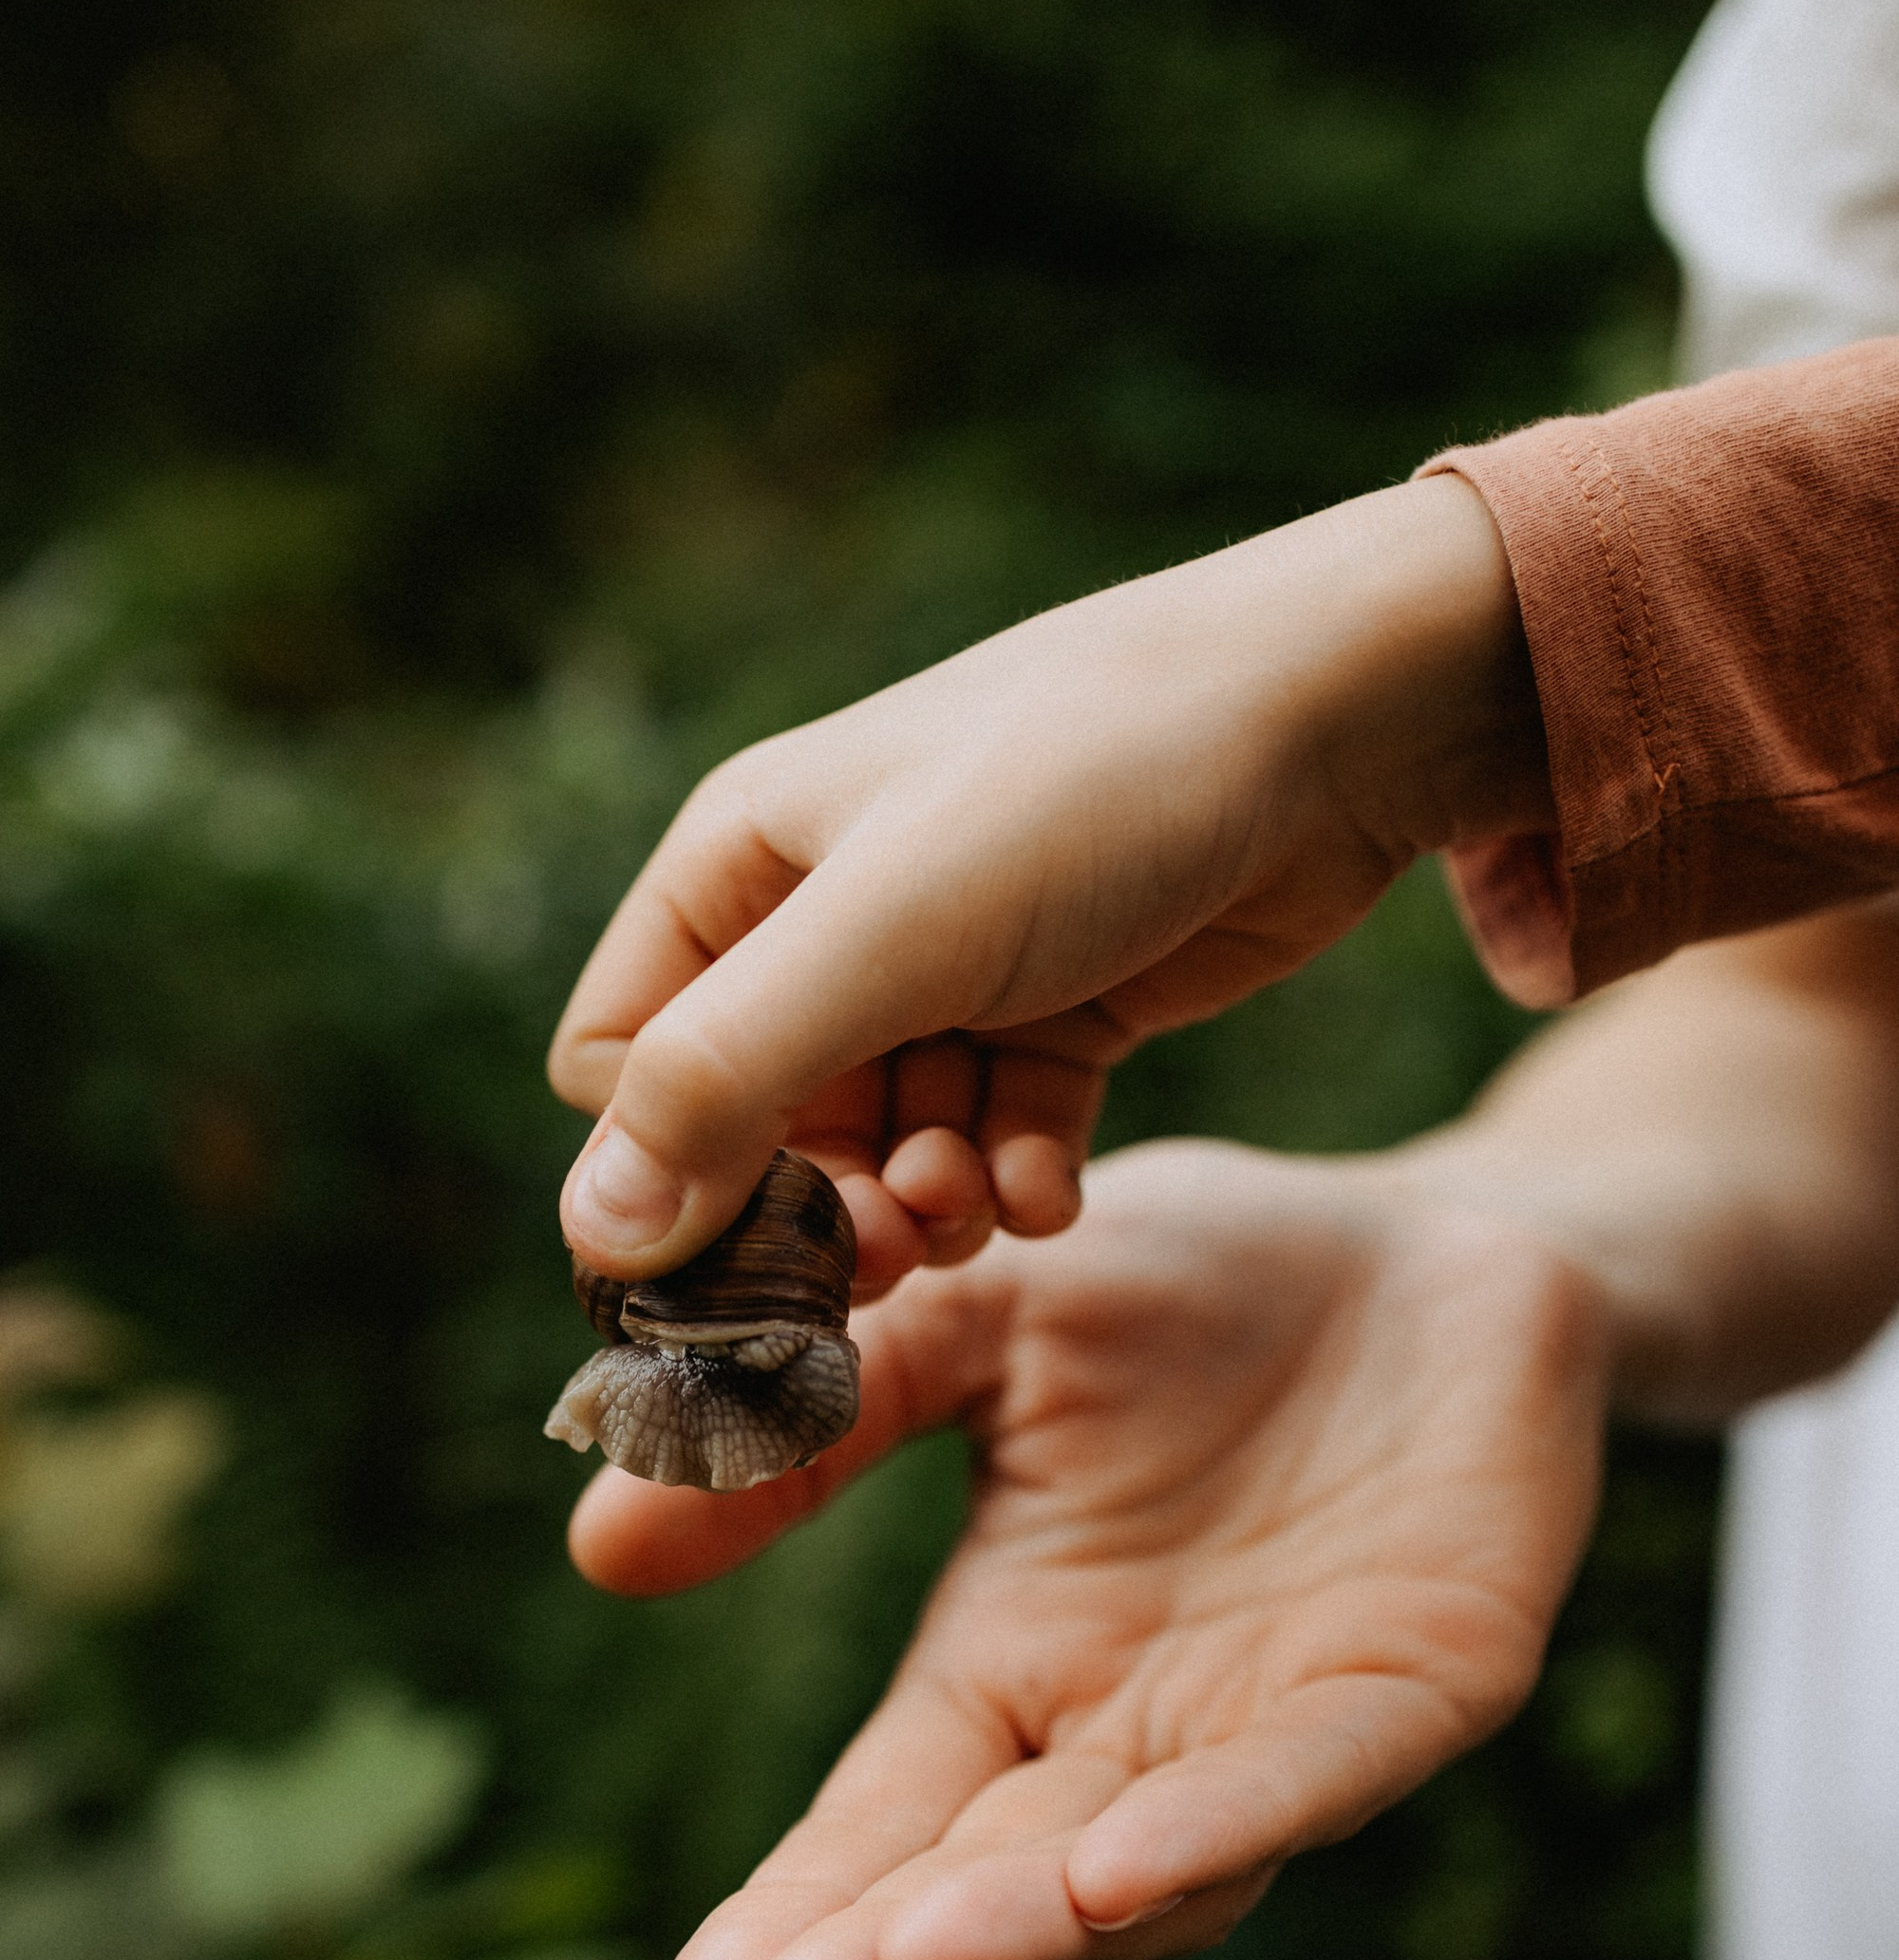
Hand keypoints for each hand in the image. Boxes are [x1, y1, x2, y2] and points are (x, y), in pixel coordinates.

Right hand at [549, 479, 1550, 1298]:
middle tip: (900, 1238)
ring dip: (927, 1199)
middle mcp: (826, 923)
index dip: (675, 1172)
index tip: (764, 1238)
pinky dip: (1014, 1173)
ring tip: (987, 1192)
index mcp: (741, 871)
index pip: (623, 1070)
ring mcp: (945, 971)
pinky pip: (992, 1137)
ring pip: (881, 1152)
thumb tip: (594, 1233)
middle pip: (758, 1133)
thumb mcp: (888, 932)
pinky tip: (1052, 1181)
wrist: (1330, 721)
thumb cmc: (1087, 783)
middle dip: (824, 1204)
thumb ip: (726, 1078)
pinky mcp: (1056, 1012)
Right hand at [566, 1141, 1610, 1959]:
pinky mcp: (1416, 1688)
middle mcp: (1139, 1727)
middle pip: (994, 1879)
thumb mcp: (983, 1322)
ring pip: (1145, 1865)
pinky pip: (1307, 1778)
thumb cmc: (1205, 1279)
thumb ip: (824, 1424)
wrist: (1433, 1232)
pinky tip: (1112, 1876)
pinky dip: (1217, 1831)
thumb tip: (599, 1538)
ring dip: (1030, 1924)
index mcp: (1023, 1656)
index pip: (890, 1818)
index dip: (800, 1911)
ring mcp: (1277, 1724)